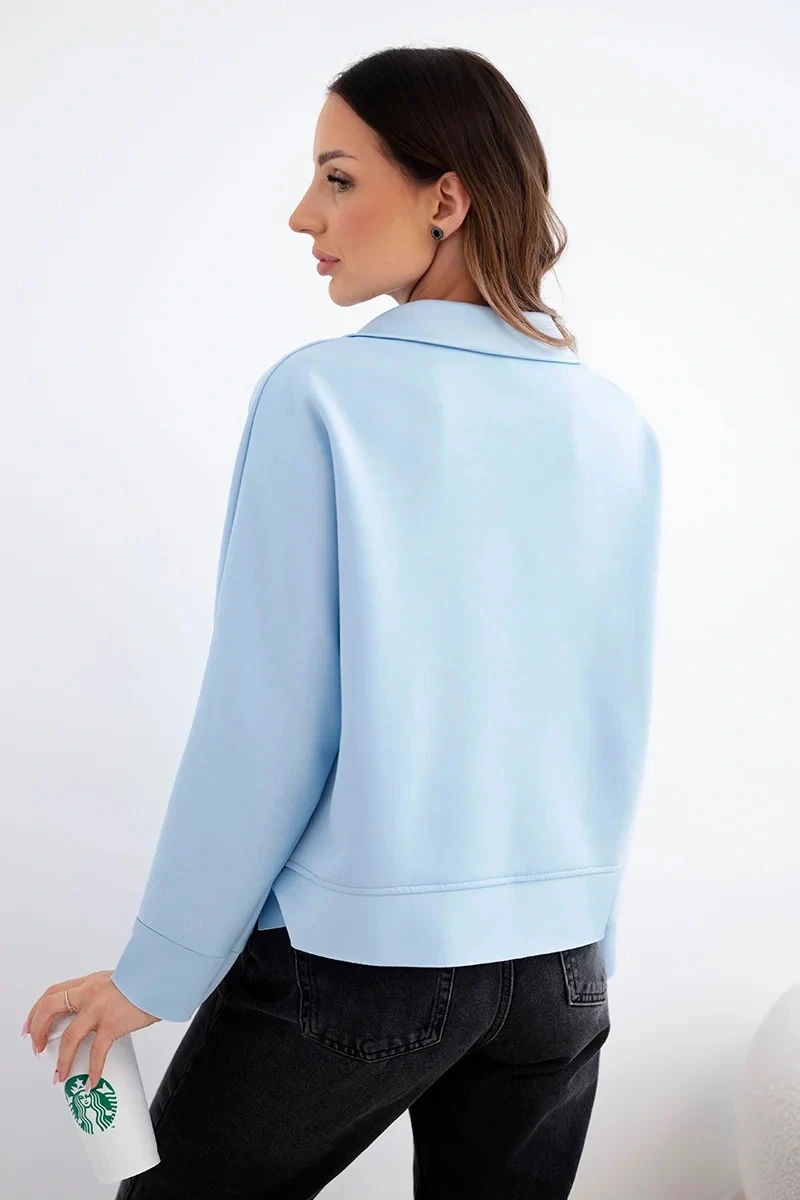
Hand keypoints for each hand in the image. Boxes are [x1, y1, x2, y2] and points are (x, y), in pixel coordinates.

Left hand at [24, 971, 160, 1089]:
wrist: (165, 976)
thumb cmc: (146, 980)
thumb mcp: (118, 982)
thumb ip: (105, 996)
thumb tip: (100, 1016)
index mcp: (89, 982)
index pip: (53, 992)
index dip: (37, 1011)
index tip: (31, 1027)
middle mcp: (89, 992)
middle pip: (49, 1009)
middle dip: (38, 1031)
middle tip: (38, 1049)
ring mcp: (99, 1008)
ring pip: (68, 1037)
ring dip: (61, 1060)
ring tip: (60, 1075)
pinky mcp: (113, 1023)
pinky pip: (97, 1052)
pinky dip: (93, 1071)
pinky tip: (92, 1082)